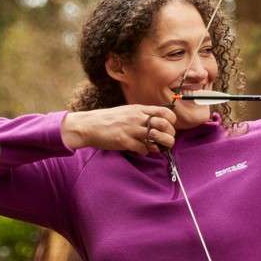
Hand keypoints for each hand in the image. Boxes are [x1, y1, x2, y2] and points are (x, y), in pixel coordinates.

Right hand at [61, 105, 177, 155]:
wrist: (89, 125)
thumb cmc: (108, 119)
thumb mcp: (127, 111)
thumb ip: (141, 115)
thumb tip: (157, 121)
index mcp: (139, 109)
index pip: (165, 112)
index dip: (171, 121)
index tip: (170, 127)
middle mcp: (137, 118)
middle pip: (164, 125)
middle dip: (170, 135)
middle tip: (168, 140)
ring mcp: (131, 129)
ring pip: (156, 137)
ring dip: (162, 145)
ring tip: (159, 148)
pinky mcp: (124, 141)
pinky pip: (143, 148)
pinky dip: (145, 151)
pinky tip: (142, 151)